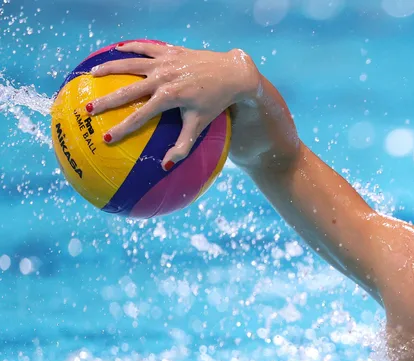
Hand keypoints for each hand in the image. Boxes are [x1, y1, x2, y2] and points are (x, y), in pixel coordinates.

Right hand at [86, 41, 260, 169]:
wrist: (231, 73)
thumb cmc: (216, 102)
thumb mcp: (200, 125)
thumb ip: (183, 146)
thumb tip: (166, 166)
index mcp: (169, 97)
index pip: (139, 116)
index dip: (122, 128)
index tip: (106, 138)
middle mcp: (163, 78)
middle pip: (127, 89)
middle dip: (106, 100)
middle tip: (87, 109)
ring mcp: (164, 62)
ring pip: (131, 63)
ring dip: (110, 68)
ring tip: (92, 74)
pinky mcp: (169, 50)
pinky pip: (145, 47)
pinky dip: (130, 47)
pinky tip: (116, 49)